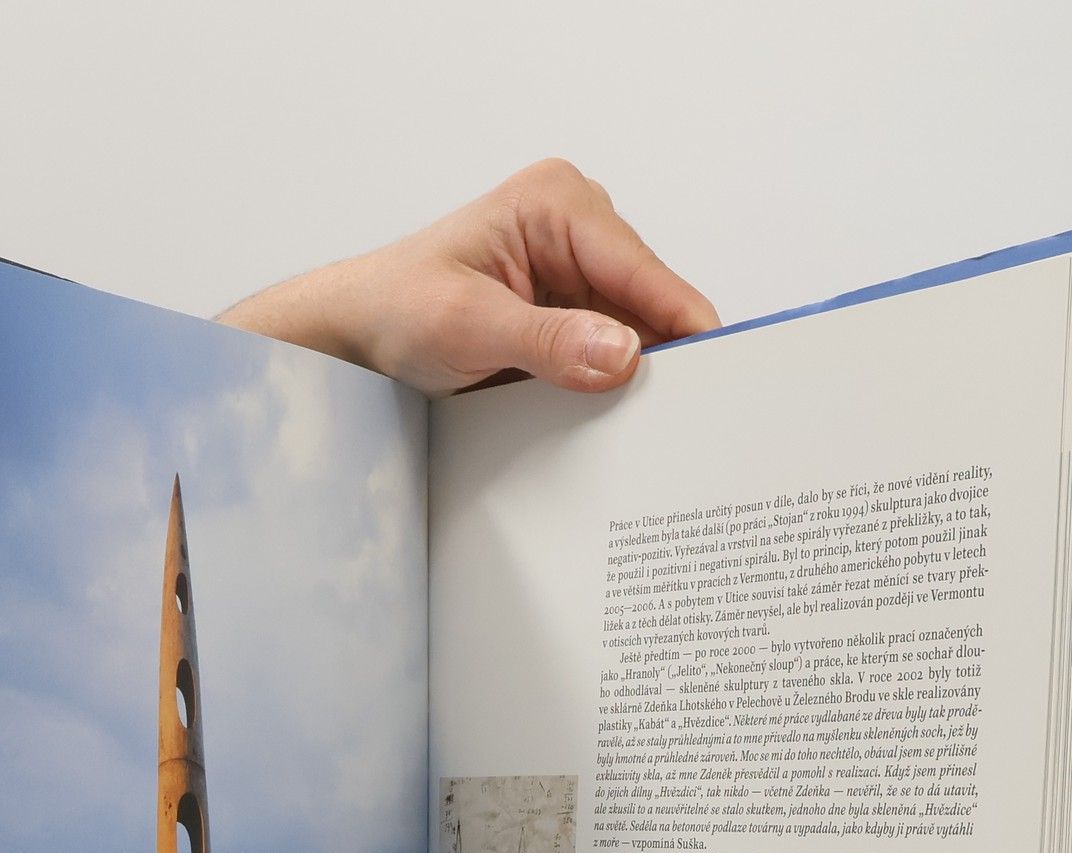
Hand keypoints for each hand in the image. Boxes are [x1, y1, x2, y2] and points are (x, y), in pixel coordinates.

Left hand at [221, 158, 719, 396]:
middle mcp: (577, 227)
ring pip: (636, 333)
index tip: (719, 376)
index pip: (643, 271)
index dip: (685, 326)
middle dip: (661, 359)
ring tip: (645, 430)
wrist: (352, 334)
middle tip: (680, 423)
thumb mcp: (468, 327)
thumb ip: (548, 341)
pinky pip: (610, 351)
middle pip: (650, 304)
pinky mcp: (568, 312)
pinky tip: (613, 419)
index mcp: (558, 204)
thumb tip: (623, 354)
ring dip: (634, 379)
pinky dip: (612, 386)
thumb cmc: (394, 308)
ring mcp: (576, 271)